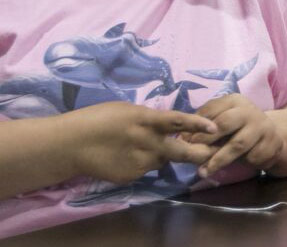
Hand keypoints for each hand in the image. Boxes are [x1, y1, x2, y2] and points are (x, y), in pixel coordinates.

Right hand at [61, 102, 217, 183]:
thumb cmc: (96, 118)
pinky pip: (146, 169)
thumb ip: (148, 118)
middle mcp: (147, 142)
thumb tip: (164, 125)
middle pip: (181, 151)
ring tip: (142, 146)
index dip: (198, 124)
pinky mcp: (132, 176)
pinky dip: (142, 163)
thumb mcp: (126, 110)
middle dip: (199, 153)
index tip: (214, 127)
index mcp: (145, 119)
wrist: (71, 143)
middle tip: (210, 153)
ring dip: (162, 155)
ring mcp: (140, 162)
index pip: (178, 121)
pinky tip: (125, 156)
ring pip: (163, 161)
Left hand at [186, 94, 283, 177]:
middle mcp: (249, 110)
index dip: (196, 125)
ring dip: (219, 159)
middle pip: (225, 124)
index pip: (212, 109)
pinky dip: (240, 164)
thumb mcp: (223, 120)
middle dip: (206, 140)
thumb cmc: (239, 128)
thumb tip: (181, 138)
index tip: (183, 140)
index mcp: (234, 101)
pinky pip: (251, 157)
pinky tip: (232, 169)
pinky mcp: (271, 143)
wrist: (272, 136)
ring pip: (237, 144)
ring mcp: (262, 126)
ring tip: (204, 171)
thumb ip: (205, 125)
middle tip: (192, 152)